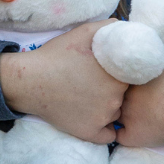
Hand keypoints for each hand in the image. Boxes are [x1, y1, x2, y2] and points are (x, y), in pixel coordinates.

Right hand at [0, 21, 127, 144]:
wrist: (30, 80)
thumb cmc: (56, 55)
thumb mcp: (84, 32)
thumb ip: (110, 28)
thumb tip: (127, 28)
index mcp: (118, 76)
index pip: (132, 77)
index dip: (121, 74)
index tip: (108, 72)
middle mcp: (115, 99)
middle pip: (124, 96)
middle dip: (114, 90)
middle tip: (94, 83)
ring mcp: (103, 118)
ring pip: (115, 114)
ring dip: (108, 108)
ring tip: (88, 97)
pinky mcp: (90, 133)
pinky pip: (108, 135)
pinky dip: (104, 129)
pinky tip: (92, 117)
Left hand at [114, 50, 163, 149]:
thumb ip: (155, 54)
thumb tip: (151, 50)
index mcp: (128, 79)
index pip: (118, 76)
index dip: (125, 77)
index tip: (134, 78)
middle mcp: (122, 97)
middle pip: (114, 94)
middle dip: (118, 93)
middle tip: (133, 94)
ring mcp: (124, 118)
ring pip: (113, 113)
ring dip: (117, 111)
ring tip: (128, 110)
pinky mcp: (130, 136)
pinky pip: (119, 136)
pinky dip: (121, 133)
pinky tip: (125, 130)